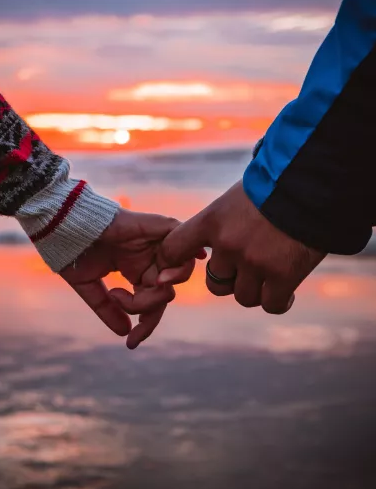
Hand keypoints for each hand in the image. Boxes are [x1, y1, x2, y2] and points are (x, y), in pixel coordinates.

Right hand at [60, 209, 201, 346]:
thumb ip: (108, 309)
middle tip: (127, 306)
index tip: (131, 343)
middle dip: (149, 309)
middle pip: (164, 293)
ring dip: (162, 290)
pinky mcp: (159, 227)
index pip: (150, 303)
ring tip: (143, 289)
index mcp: (135, 270)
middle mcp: (149, 259)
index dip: (144, 325)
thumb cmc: (73, 250)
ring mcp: (155, 244)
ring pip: (178, 273)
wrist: (65, 224)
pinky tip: (180, 269)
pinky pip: (184, 241)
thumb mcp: (90, 286)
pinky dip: (188, 255)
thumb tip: (125, 333)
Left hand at [158, 181, 324, 313]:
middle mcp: (229, 245)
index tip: (189, 264)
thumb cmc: (276, 183)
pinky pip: (271, 304)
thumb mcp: (236, 196)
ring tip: (271, 276)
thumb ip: (221, 221)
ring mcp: (255, 263)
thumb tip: (207, 241)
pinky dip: (279, 301)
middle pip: (215, 284)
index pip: (174, 249)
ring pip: (244, 297)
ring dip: (256, 290)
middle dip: (230, 279)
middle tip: (248, 266)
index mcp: (212, 221)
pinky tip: (287, 291)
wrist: (314, 183)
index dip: (176, 262)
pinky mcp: (284, 277)